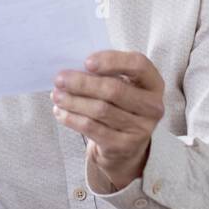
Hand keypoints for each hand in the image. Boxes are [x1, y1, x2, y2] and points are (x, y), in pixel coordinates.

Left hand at [51, 49, 164, 192]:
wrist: (124, 147)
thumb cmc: (118, 107)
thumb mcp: (120, 87)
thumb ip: (104, 74)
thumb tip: (72, 69)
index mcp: (153, 83)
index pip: (138, 65)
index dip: (112, 60)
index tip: (86, 62)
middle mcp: (153, 106)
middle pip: (114, 90)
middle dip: (82, 83)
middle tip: (59, 79)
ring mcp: (141, 128)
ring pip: (100, 110)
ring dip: (73, 101)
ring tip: (56, 95)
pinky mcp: (124, 145)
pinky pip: (92, 128)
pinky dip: (72, 118)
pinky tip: (60, 112)